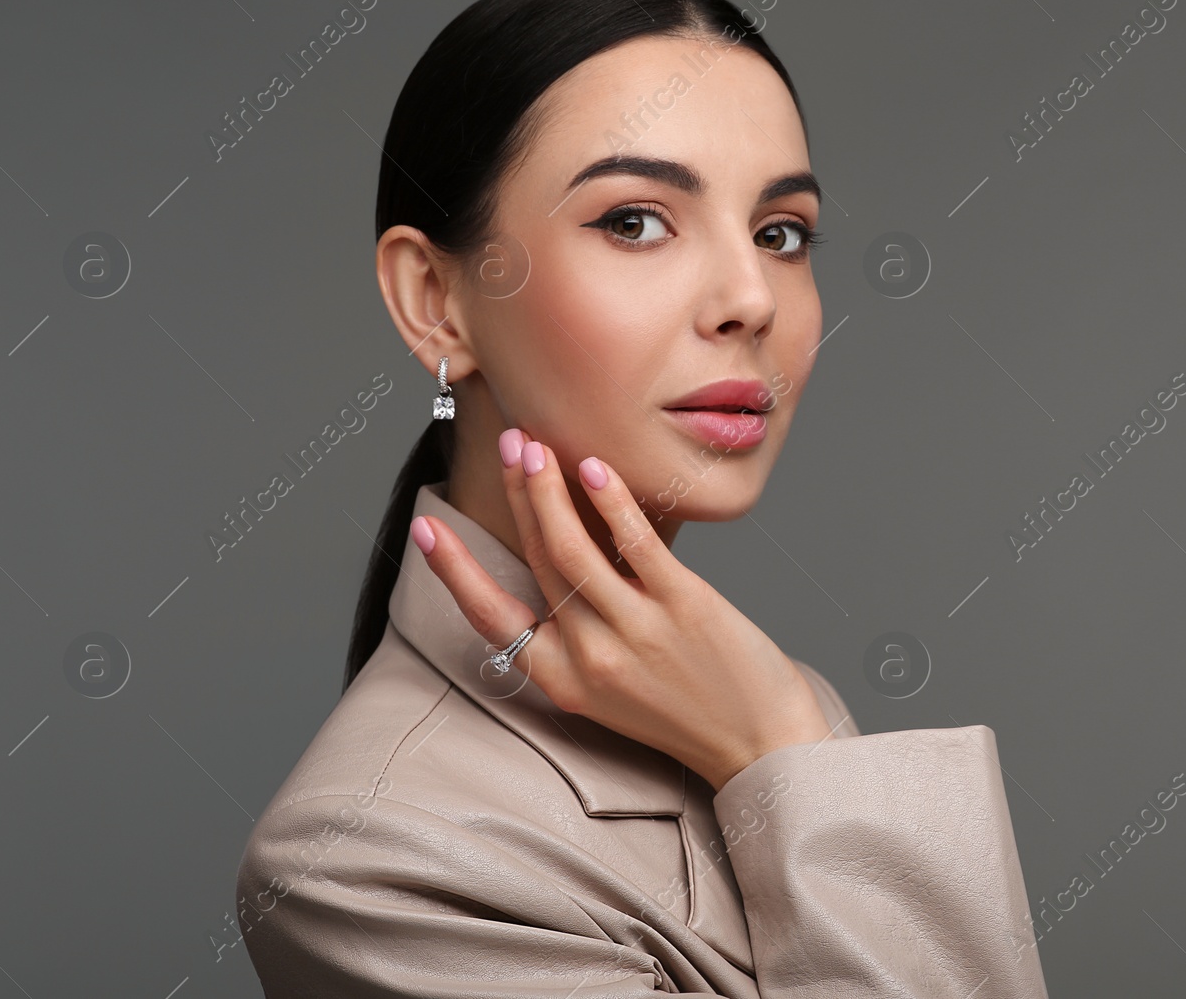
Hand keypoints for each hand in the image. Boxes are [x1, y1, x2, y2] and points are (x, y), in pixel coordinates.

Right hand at [410, 428, 833, 790]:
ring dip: (545, 490)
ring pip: (571, 549)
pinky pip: (635, 546)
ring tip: (535, 445)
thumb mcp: (611, 689)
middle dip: (517, 494)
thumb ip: (579, 634)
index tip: (424, 528)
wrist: (761, 743)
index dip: (454, 572)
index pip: (490, 618)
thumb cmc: (688, 709)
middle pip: (536, 561)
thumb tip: (559, 558)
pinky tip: (594, 468)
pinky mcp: (684, 606)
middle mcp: (590, 656)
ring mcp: (636, 631)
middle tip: (510, 441)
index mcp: (563, 680)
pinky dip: (609, 503)